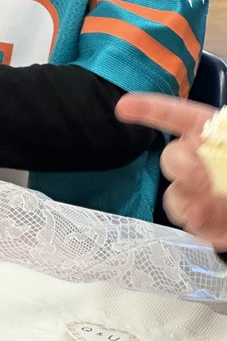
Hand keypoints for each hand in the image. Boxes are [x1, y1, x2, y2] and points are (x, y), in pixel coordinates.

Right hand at [116, 93, 226, 249]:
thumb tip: (211, 177)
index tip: (124, 109)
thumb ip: (225, 149)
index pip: (174, 115)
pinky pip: (195, 227)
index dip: (148, 109)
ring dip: (188, 205)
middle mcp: (201, 160)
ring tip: (209, 213)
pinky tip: (222, 231)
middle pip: (172, 159)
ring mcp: (202, 193)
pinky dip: (207, 231)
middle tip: (202, 180)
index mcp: (212, 133)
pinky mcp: (209, 223)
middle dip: (181, 168)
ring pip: (174, 197)